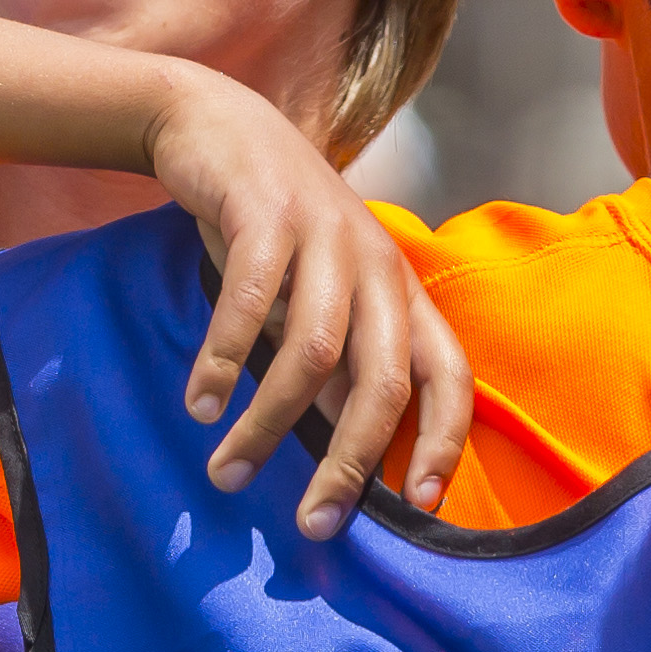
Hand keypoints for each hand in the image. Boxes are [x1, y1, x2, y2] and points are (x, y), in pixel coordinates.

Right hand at [141, 68, 474, 537]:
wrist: (220, 128)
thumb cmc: (274, 234)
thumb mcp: (318, 299)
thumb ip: (339, 367)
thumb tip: (346, 457)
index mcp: (402, 291)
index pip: (450, 375)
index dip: (442, 442)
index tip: (415, 507)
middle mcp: (377, 264)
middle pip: (383, 380)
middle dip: (351, 462)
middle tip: (313, 523)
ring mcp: (325, 234)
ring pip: (312, 351)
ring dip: (269, 423)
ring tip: (227, 472)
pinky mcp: (266, 211)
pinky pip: (251, 299)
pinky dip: (224, 358)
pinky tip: (200, 402)